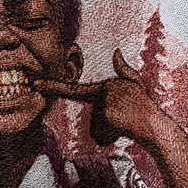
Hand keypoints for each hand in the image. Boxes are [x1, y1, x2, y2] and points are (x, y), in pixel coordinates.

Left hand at [33, 49, 166, 146]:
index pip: (71, 88)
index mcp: (99, 88)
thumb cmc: (142, 104)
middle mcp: (97, 97)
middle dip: (106, 121)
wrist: (152, 124)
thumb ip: (122, 68)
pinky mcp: (103, 123)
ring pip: (95, 127)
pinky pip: (99, 136)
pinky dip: (109, 136)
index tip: (35, 84)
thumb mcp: (133, 82)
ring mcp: (99, 110)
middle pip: (92, 116)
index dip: (52, 86)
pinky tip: (122, 131)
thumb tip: (116, 51)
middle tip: (124, 117)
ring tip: (124, 123)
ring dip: (108, 129)